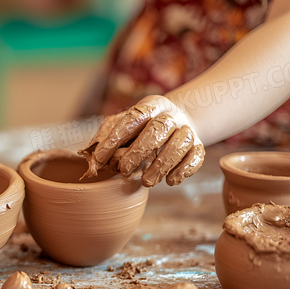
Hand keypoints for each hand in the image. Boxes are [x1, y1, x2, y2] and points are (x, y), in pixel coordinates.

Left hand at [78, 95, 204, 186]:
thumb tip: (92, 157)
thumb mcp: (124, 125)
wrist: (179, 122)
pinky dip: (183, 170)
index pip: (132, 118)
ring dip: (161, 165)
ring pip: (179, 145)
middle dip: (138, 152)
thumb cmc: (142, 128)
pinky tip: (169, 180)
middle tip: (124, 171)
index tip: (101, 159)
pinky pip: (195, 157)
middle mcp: (171, 116)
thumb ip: (107, 136)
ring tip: (146, 182)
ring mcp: (186, 130)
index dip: (116, 138)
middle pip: (157, 129)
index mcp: (150, 106)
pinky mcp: (198, 146)